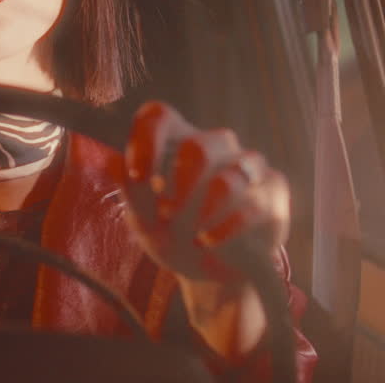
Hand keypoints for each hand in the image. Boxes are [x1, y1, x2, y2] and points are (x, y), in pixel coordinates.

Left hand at [122, 101, 290, 358]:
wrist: (208, 270)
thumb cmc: (170, 233)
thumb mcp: (143, 220)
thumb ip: (131, 192)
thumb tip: (113, 161)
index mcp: (176, 141)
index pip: (159, 116)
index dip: (146, 140)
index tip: (137, 175)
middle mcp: (214, 144)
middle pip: (198, 145)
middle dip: (179, 184)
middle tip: (166, 213)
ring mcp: (247, 165)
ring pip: (230, 176)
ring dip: (204, 210)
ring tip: (190, 235)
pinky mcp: (273, 190)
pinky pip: (254, 204)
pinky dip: (226, 228)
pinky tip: (207, 241)